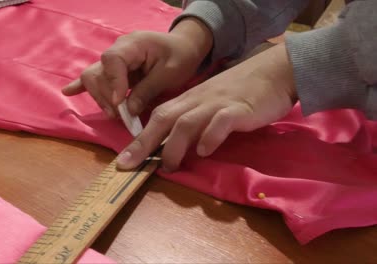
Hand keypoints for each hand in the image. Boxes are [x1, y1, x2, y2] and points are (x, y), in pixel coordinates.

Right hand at [62, 18, 212, 116]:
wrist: (183, 48)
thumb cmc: (180, 57)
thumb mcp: (170, 73)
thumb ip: (147, 90)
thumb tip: (127, 110)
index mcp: (133, 44)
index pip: (112, 60)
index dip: (113, 82)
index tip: (120, 102)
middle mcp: (118, 50)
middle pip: (97, 72)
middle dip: (105, 96)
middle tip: (120, 115)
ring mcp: (113, 60)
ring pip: (93, 78)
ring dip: (99, 98)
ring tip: (113, 114)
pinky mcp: (112, 70)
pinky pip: (94, 76)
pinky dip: (80, 85)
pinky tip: (68, 92)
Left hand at [116, 43, 296, 170]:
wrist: (273, 71)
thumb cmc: (239, 90)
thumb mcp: (210, 102)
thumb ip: (194, 120)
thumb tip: (174, 144)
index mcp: (189, 100)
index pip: (157, 117)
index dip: (138, 139)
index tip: (123, 160)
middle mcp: (197, 100)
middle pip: (163, 118)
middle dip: (143, 143)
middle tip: (129, 165)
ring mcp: (217, 104)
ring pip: (186, 122)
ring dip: (174, 146)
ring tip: (169, 166)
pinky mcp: (238, 109)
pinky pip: (221, 122)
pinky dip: (209, 136)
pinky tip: (204, 152)